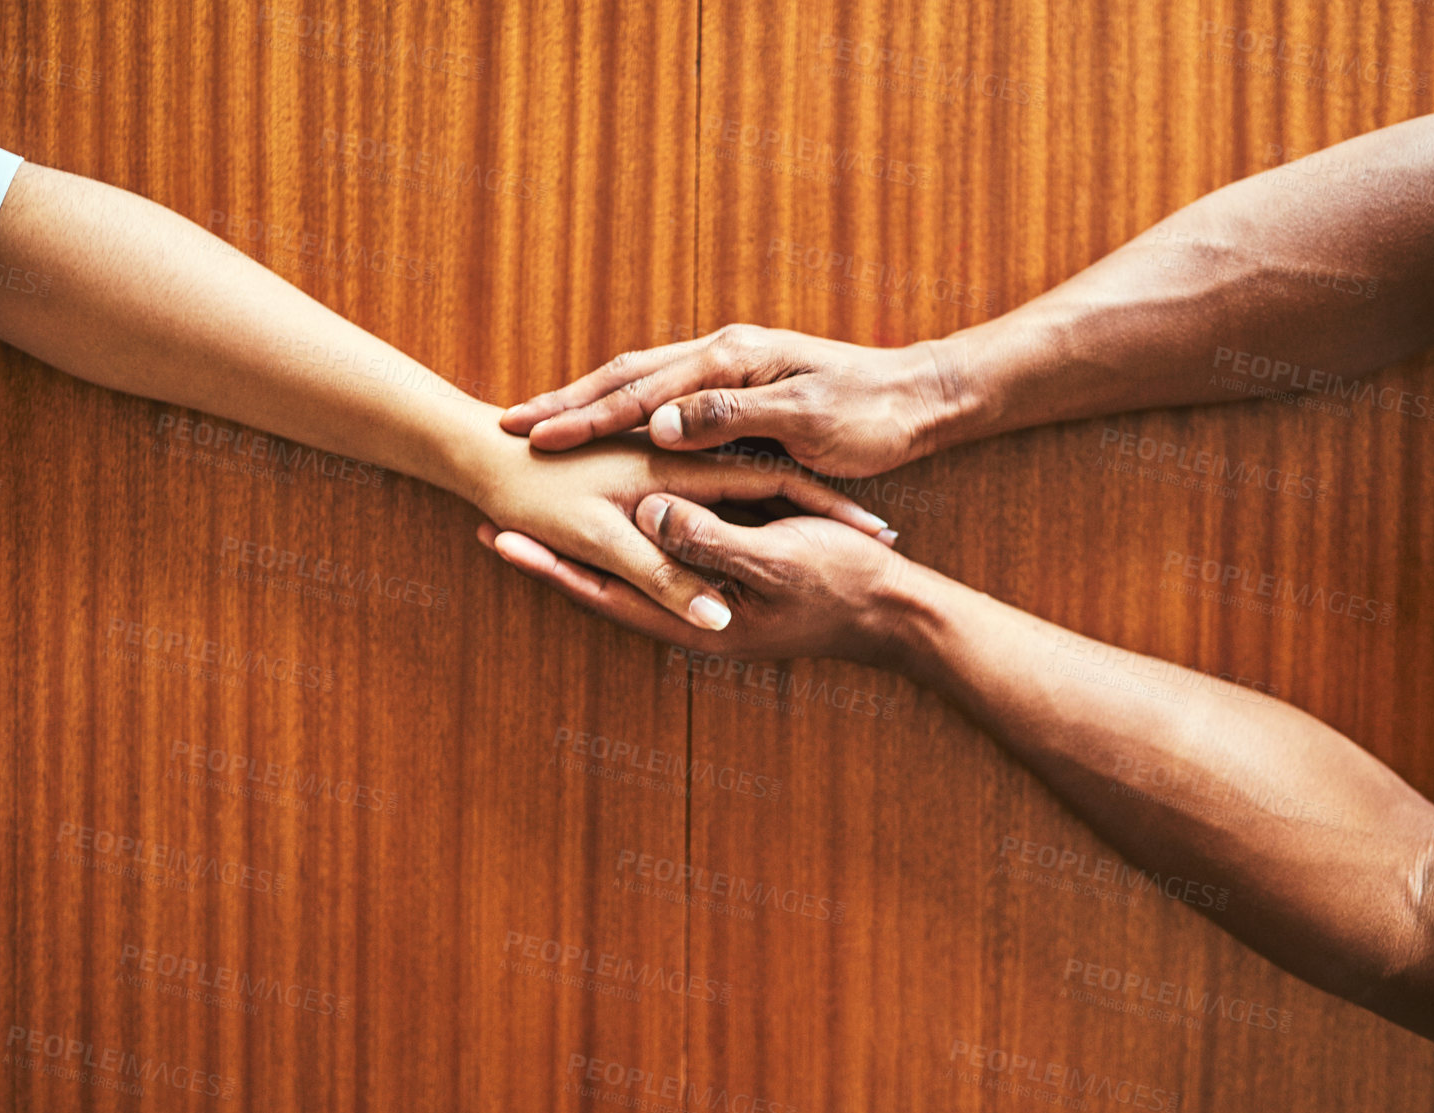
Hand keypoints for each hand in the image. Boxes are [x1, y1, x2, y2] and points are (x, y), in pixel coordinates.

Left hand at [465, 425, 892, 632]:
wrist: (895, 611)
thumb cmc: (844, 585)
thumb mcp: (776, 559)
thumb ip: (710, 540)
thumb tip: (648, 513)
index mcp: (695, 617)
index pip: (604, 591)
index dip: (551, 565)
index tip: (497, 538)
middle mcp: (690, 613)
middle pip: (604, 585)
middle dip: (549, 558)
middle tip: (488, 527)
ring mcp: (707, 596)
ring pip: (627, 572)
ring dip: (579, 549)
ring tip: (528, 521)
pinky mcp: (727, 574)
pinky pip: (662, 558)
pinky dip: (625, 536)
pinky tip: (607, 514)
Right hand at [498, 324, 957, 477]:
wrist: (924, 396)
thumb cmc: (872, 415)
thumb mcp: (806, 421)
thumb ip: (730, 420)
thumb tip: (658, 423)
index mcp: (731, 361)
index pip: (640, 390)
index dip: (583, 416)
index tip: (532, 437)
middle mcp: (722, 354)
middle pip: (625, 375)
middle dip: (566, 402)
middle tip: (509, 426)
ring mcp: (729, 365)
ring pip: (638, 380)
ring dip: (586, 402)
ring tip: (536, 424)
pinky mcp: (739, 384)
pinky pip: (662, 393)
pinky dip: (620, 407)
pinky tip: (602, 427)